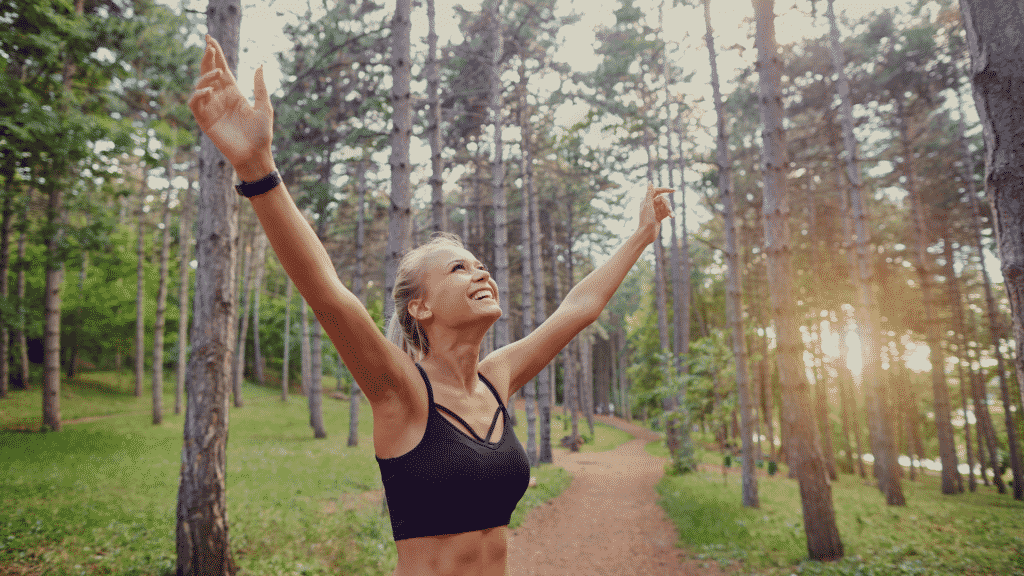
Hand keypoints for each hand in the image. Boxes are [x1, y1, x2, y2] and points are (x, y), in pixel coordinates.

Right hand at [188, 35, 274, 181]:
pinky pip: (195, 104)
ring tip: (217, 73)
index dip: (215, 53)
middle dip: (207, 58)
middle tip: (208, 45)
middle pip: (209, 72)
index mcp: (234, 93)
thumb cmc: (262, 134)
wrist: (256, 155)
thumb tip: (260, 65)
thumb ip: (260, 86)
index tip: (210, 39)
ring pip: (200, 85)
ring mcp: (211, 108)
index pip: (221, 68)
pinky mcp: (205, 120)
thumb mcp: (264, 106)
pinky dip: (198, 95)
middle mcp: (220, 98)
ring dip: (206, 76)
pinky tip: (208, 91)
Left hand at [634, 184, 674, 244]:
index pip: (657, 191)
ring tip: (671, 215)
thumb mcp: (648, 205)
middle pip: (663, 199)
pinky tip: (672, 216)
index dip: (665, 189)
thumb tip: (650, 182)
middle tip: (669, 209)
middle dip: (667, 204)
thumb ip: (649, 193)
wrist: (647, 234)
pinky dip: (669, 213)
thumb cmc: (646, 220)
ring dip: (669, 209)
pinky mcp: (659, 217)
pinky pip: (666, 212)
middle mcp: (650, 205)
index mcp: (646, 201)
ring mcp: (655, 211)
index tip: (674, 190)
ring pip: (665, 206)